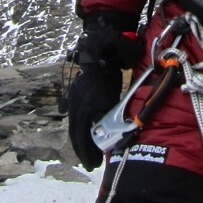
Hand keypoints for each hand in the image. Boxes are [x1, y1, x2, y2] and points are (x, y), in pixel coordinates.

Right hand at [65, 16, 140, 169]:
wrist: (96, 38)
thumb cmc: (111, 44)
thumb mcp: (121, 48)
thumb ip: (126, 57)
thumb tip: (127, 71)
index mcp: (92, 83)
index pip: (94, 112)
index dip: (97, 131)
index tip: (100, 151)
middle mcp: (81, 92)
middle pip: (79, 124)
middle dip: (84, 147)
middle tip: (92, 165)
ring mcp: (76, 95)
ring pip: (75, 124)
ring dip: (81, 144)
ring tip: (89, 161)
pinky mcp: (76, 97)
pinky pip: (75, 120)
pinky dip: (78, 135)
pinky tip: (84, 148)